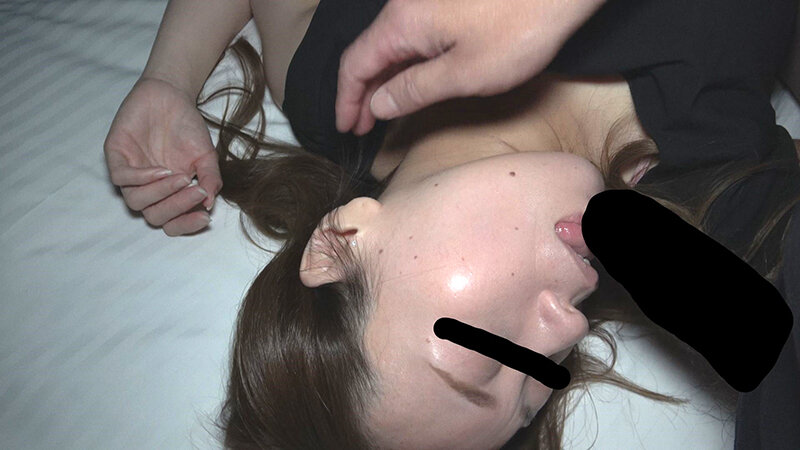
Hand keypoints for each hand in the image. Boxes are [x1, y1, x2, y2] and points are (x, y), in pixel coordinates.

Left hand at [104, 77, 221, 235]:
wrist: (170, 96)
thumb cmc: (187, 127)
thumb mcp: (206, 156)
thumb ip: (210, 179)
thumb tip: (209, 203)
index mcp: (169, 193)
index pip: (173, 222)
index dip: (186, 225)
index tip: (205, 217)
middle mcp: (148, 189)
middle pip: (154, 216)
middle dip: (177, 208)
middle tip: (196, 191)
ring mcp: (131, 174)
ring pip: (136, 202)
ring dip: (160, 193)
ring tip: (180, 177)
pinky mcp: (116, 157)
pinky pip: (122, 179)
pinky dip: (142, 178)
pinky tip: (162, 170)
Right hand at [336, 0, 604, 134]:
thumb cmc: (519, 29)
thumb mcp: (463, 74)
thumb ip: (415, 90)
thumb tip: (379, 105)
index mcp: (402, 23)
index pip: (355, 65)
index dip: (346, 100)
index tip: (346, 127)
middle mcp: (406, 7)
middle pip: (369, 54)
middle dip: (362, 93)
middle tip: (360, 127)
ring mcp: (426, 3)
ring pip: (392, 46)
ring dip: (383, 80)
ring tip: (382, 113)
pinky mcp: (447, 3)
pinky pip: (414, 36)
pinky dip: (405, 64)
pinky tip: (412, 83)